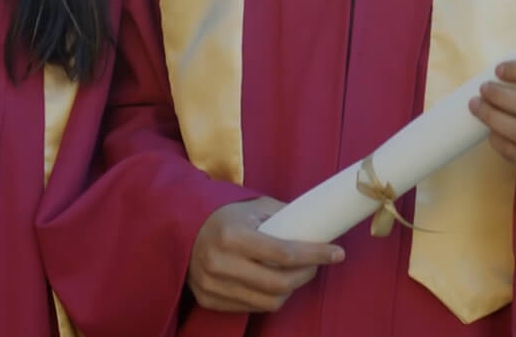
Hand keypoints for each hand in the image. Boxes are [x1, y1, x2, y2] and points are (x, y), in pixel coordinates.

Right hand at [188, 197, 343, 313]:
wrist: (179, 227)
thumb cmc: (222, 214)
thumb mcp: (252, 207)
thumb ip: (283, 217)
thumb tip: (318, 225)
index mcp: (232, 235)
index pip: (284, 253)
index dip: (316, 254)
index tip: (337, 252)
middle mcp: (220, 263)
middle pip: (279, 284)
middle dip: (307, 274)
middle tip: (317, 263)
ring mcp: (212, 285)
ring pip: (268, 301)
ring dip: (290, 289)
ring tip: (296, 273)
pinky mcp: (208, 299)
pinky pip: (251, 307)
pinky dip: (268, 297)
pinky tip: (273, 282)